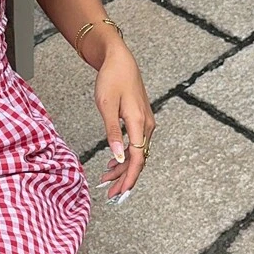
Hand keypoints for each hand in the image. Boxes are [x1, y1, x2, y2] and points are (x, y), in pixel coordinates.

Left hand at [93, 44, 155, 203]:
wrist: (119, 59)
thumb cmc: (111, 79)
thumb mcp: (106, 106)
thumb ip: (113, 132)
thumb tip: (118, 156)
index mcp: (139, 123)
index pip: (137, 158)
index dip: (129, 177)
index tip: (120, 192)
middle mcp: (147, 125)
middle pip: (139, 159)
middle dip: (125, 178)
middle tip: (110, 193)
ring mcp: (145, 122)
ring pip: (137, 153)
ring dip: (123, 168)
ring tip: (106, 180)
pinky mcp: (141, 120)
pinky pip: (136, 144)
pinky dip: (125, 156)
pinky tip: (112, 162)